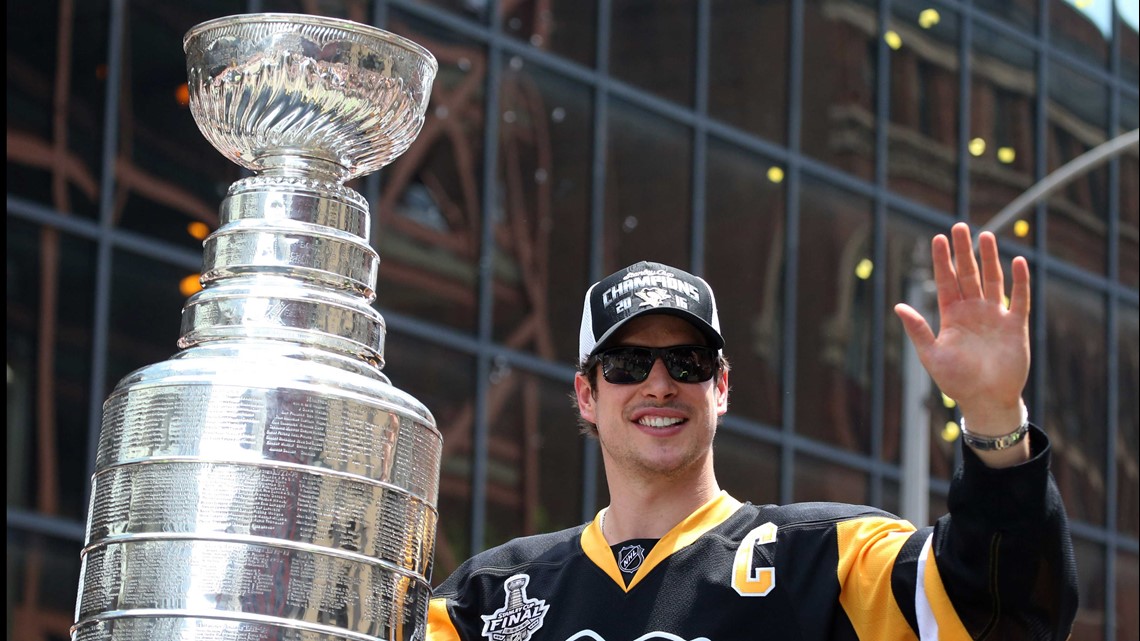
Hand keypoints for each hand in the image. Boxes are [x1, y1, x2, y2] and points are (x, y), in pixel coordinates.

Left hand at [894, 223, 1029, 457]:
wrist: (986, 400)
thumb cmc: (956, 381)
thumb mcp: (932, 355)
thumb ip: (917, 330)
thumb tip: (898, 306)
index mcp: (951, 316)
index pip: (945, 281)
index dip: (942, 261)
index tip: (937, 238)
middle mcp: (973, 311)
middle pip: (968, 274)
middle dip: (963, 251)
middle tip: (959, 226)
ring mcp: (995, 316)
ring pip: (992, 280)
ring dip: (989, 258)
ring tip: (986, 235)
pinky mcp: (1015, 325)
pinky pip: (1018, 299)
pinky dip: (1019, 281)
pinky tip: (1017, 261)